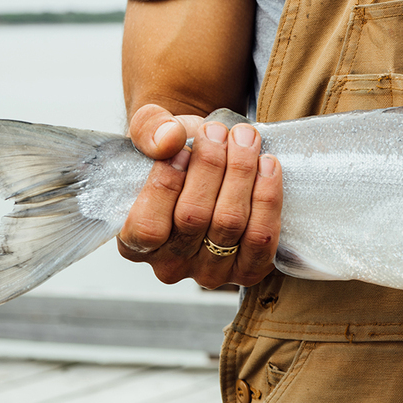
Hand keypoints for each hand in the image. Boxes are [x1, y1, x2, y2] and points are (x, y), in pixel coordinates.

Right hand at [116, 103, 282, 288]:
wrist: (212, 167)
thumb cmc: (176, 155)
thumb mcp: (152, 134)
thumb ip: (149, 129)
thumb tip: (168, 139)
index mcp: (134, 245)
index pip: (148, 227)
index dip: (166, 186)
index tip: (182, 149)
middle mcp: (170, 266)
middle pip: (194, 217)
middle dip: (210, 166)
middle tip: (219, 131)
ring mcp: (210, 273)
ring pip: (230, 223)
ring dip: (241, 173)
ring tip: (245, 138)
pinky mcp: (247, 270)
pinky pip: (262, 236)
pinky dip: (267, 197)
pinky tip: (267, 165)